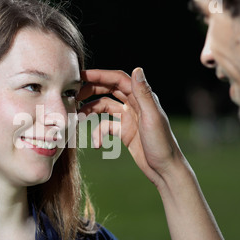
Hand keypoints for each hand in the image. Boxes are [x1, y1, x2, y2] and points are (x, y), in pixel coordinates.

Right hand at [78, 68, 184, 186]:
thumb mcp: (152, 117)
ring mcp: (129, 118)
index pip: (118, 80)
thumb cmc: (162, 144)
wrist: (164, 170)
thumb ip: (144, 94)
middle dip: (91, 91)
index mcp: (142, 98)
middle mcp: (135, 105)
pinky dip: (99, 133)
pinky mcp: (124, 132)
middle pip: (109, 90)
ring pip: (104, 107)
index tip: (81, 76)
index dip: (99, 75)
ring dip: (91, 112)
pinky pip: (106, 126)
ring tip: (79, 119)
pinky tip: (97, 144)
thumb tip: (137, 69)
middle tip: (75, 97)